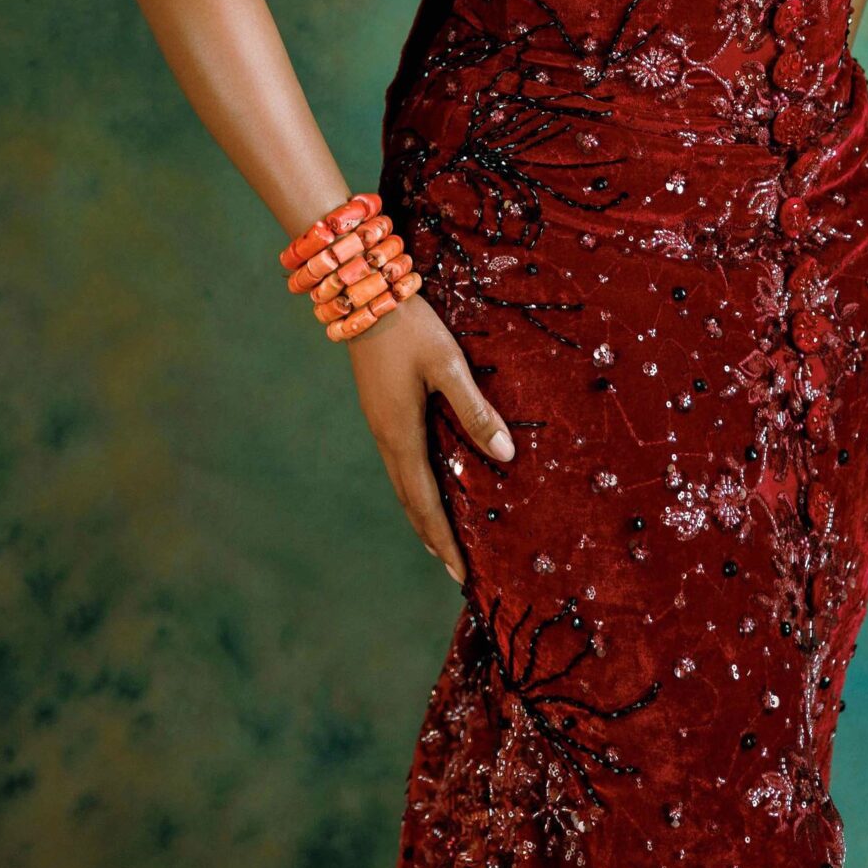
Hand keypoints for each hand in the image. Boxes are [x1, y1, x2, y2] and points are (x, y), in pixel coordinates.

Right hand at [345, 292, 514, 583]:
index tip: (461, 575)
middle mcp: (386, 436)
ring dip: (422, 514)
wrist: (361, 292)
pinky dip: (414, 488)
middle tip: (455, 571)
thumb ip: (476, 410)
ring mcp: (379, 422)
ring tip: (441, 540)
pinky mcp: (379, 409)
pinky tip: (426, 486)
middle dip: (433, 537)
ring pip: (401, 483)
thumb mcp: (448, 365)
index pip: (426, 502)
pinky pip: (399, 462)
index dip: (444, 540)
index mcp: (401, 433)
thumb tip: (505, 456)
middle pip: (409, 501)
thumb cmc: (410, 327)